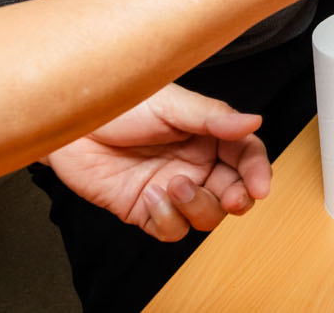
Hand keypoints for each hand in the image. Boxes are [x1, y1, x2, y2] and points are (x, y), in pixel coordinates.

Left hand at [44, 83, 272, 241]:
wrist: (73, 128)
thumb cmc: (120, 106)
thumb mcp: (171, 104)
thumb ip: (213, 118)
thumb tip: (254, 122)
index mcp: (208, 135)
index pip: (245, 155)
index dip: (258, 172)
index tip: (260, 187)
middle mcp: (195, 164)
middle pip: (232, 191)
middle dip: (235, 198)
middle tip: (230, 197)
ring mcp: (172, 190)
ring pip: (205, 216)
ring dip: (197, 206)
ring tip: (175, 184)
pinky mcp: (146, 211)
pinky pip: (171, 229)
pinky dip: (167, 218)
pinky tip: (152, 196)